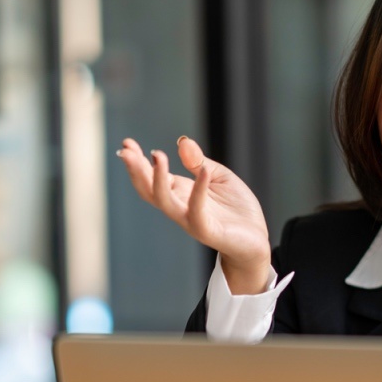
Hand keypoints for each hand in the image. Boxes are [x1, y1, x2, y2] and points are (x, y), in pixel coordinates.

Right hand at [118, 136, 271, 292]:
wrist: (256, 239)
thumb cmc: (236, 209)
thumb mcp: (218, 176)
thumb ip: (199, 161)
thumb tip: (182, 141)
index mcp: (180, 192)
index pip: (151, 177)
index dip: (138, 161)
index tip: (126, 143)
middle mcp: (180, 207)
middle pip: (149, 190)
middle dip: (136, 170)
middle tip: (126, 151)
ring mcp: (191, 220)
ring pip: (165, 202)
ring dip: (157, 180)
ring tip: (157, 155)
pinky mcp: (207, 231)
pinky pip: (197, 211)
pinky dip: (199, 190)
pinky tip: (202, 171)